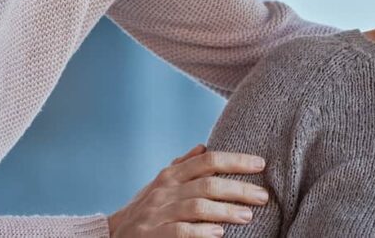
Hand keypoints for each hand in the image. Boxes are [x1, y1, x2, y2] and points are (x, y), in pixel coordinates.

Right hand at [107, 144, 269, 236]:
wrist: (111, 236)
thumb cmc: (144, 209)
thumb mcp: (159, 185)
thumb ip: (182, 166)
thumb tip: (204, 146)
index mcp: (170, 175)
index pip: (207, 161)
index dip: (235, 160)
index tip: (261, 164)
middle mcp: (164, 191)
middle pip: (207, 184)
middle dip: (238, 189)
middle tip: (263, 196)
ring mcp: (157, 214)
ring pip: (197, 207)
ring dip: (225, 211)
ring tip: (247, 216)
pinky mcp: (153, 236)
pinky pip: (180, 232)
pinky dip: (200, 233)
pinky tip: (218, 234)